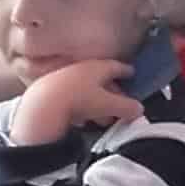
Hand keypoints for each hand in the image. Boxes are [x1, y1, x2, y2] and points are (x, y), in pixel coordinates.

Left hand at [11, 59, 140, 145]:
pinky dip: (82, 107)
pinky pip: (74, 98)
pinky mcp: (54, 92)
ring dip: (97, 102)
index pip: (117, 66)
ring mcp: (67, 78)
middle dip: (112, 91)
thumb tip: (139, 109)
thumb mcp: (108, 105)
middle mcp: (82, 69)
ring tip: (104, 117)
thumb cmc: (79, 98)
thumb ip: (126, 106)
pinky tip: (84, 119)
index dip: (126, 71)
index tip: (131, 73)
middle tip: (120, 101)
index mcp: (98, 67)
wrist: (45, 103)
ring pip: (87, 89)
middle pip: (102, 78)